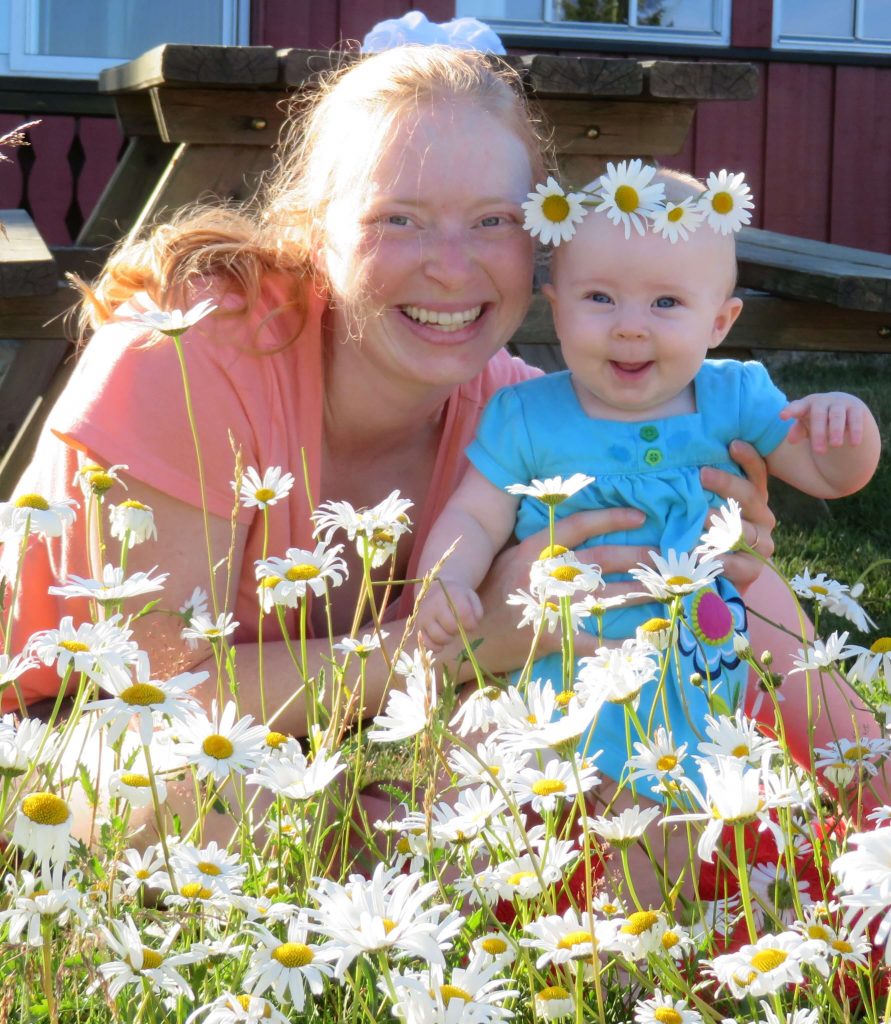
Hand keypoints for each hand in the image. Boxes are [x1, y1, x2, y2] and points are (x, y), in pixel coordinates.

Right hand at [417, 582, 482, 650]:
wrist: (436, 590)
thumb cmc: (457, 596)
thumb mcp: (471, 597)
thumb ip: (476, 611)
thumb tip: (472, 626)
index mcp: (450, 594)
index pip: (463, 613)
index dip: (471, 623)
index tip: (472, 625)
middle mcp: (434, 604)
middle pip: (450, 626)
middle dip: (458, 630)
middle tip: (459, 627)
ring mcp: (424, 616)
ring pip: (438, 636)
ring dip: (448, 639)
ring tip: (450, 632)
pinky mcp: (418, 627)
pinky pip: (427, 643)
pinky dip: (436, 647)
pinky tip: (442, 643)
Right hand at [448, 506, 647, 672]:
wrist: (459, 638)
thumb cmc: (484, 597)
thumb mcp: (504, 561)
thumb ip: (536, 549)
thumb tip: (572, 535)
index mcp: (533, 550)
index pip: (579, 525)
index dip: (612, 518)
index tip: (641, 516)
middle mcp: (544, 573)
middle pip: (602, 559)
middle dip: (638, 557)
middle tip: (662, 559)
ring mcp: (548, 605)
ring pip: (606, 596)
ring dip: (639, 594)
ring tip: (664, 591)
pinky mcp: (550, 637)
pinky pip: (593, 640)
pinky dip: (618, 642)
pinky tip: (640, 640)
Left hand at [700, 439, 774, 590]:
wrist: (715, 580)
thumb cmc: (705, 538)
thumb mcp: (704, 511)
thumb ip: (703, 492)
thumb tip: (683, 467)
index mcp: (754, 500)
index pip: (757, 475)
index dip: (748, 458)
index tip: (733, 444)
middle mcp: (763, 519)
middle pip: (750, 497)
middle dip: (726, 483)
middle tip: (701, 474)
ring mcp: (761, 545)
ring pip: (741, 529)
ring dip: (717, 523)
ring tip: (697, 517)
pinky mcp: (754, 570)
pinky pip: (738, 563)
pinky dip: (716, 558)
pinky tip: (698, 554)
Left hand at [781, 392, 868, 454]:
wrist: (844, 409)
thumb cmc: (818, 420)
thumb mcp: (807, 425)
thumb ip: (798, 431)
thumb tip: (791, 440)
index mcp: (807, 404)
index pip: (797, 406)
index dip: (790, 410)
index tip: (782, 416)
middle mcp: (823, 401)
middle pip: (818, 415)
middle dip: (818, 433)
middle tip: (819, 452)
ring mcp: (840, 403)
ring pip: (837, 416)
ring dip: (835, 430)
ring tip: (835, 445)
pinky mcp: (855, 408)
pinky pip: (855, 419)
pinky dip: (855, 431)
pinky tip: (854, 444)